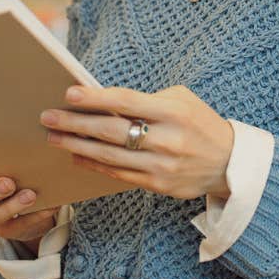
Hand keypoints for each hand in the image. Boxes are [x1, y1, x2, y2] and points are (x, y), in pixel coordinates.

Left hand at [40, 85, 234, 200]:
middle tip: (48, 118)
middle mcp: (167, 140)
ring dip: (77, 146)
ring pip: (109, 156)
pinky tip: (77, 156)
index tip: (69, 93)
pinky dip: (94, 164)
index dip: (96, 98)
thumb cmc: (200, 124)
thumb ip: (147, 100)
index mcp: (174, 112)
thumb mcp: (182, 101)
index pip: (127, 102)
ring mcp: (161, 165)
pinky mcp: (157, 185)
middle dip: (75, 124)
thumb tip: (104, 101)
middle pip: (111, 131)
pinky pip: (118, 174)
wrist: (229, 163)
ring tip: (54, 138)